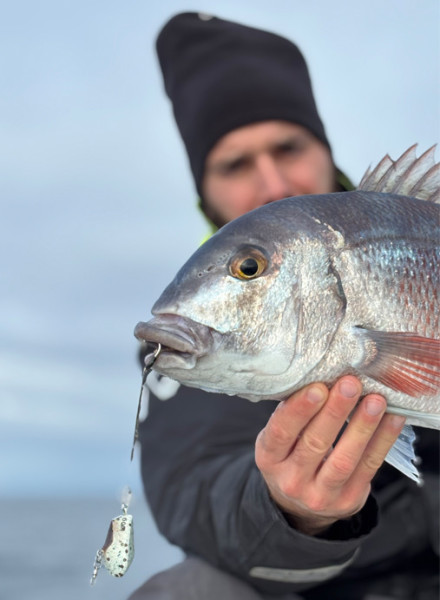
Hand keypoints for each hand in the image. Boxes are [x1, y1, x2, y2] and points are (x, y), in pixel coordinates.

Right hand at [255, 376, 405, 535]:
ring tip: (376, 401)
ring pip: (344, 459)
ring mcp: (320, 495)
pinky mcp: (348, 501)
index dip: (299, 409)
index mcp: (269, 458)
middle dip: (335, 411)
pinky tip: (392, 419)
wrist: (300, 506)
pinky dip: (383, 441)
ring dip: (362, 426)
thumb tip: (323, 377)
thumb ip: (294, 415)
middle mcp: (291, 480)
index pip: (281, 432)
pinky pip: (368, 467)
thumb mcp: (279, 439)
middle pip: (314, 444)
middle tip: (350, 384)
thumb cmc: (290, 456)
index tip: (318, 387)